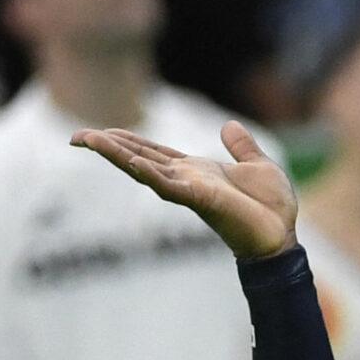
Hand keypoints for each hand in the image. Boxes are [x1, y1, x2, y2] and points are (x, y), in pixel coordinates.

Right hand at [73, 121, 296, 257]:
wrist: (283, 234)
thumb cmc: (272, 207)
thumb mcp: (259, 166)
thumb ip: (242, 147)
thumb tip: (229, 125)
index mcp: (195, 171)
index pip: (152, 152)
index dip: (126, 141)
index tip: (98, 131)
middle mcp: (185, 180)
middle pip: (138, 158)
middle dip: (108, 147)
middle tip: (76, 136)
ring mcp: (188, 190)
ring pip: (144, 169)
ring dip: (117, 155)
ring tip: (90, 140)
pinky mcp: (198, 200)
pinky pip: (167, 185)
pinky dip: (148, 173)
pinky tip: (131, 162)